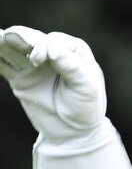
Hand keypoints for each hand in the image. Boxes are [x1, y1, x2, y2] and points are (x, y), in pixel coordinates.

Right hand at [0, 26, 106, 141]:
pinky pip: (4, 66)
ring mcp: (34, 65)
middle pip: (31, 40)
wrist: (74, 132)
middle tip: (9, 36)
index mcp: (72, 50)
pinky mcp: (20, 79)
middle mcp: (52, 53)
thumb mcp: (86, 85)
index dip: (42, 46)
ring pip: (15, 49)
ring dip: (3, 42)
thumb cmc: (86, 106)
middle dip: (19, 37)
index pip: (52, 41)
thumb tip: (50, 46)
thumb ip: (70, 65)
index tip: (37, 60)